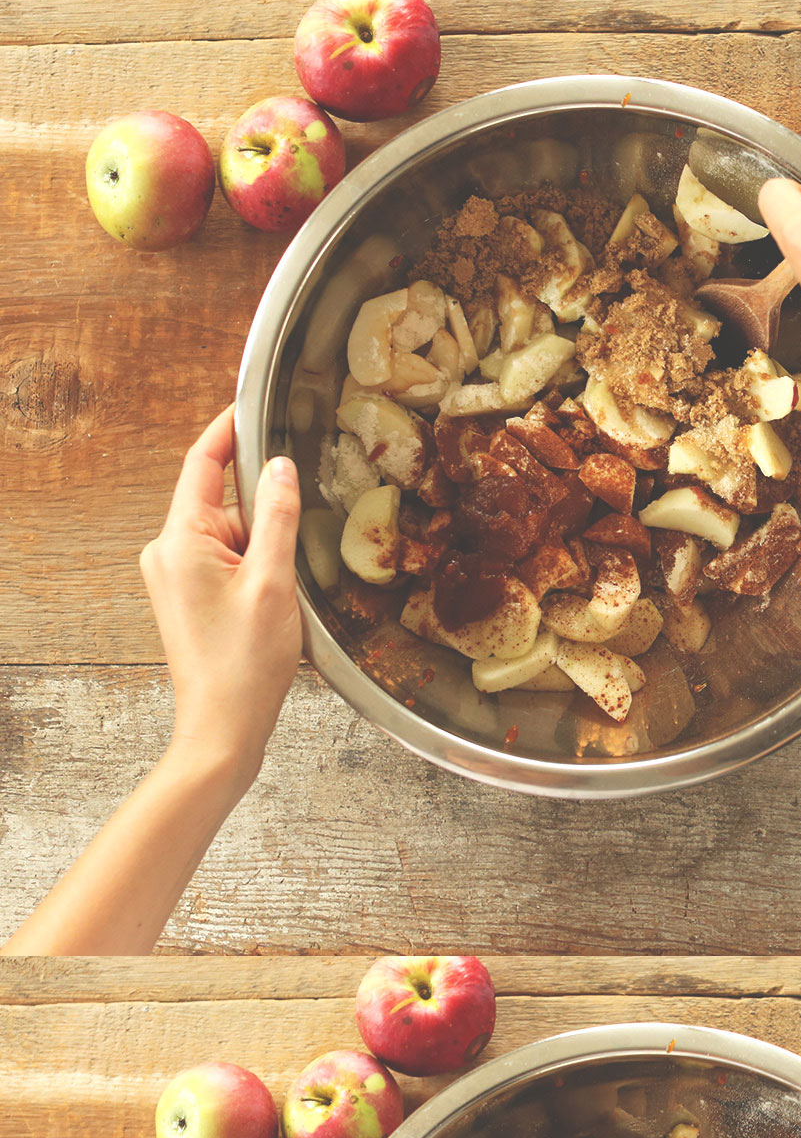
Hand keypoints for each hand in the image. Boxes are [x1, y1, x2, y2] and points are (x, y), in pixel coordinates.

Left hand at [139, 409, 300, 788]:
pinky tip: (272, 601)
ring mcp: (174, 578)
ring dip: (261, 549)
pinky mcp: (186, 600)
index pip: (202, 463)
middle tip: (296, 534)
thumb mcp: (273, 583)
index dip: (228, 431)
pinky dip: (253, 570)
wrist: (222, 730)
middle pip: (221, 502)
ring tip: (282, 590)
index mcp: (179, 540)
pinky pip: (224, 563)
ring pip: (227, 536)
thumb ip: (278, 518)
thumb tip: (280, 468)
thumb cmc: (243, 667)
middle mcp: (167, 553)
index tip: (251, 406)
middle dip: (262, 512)